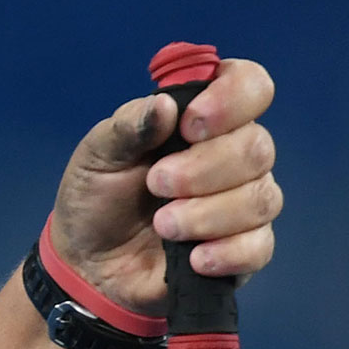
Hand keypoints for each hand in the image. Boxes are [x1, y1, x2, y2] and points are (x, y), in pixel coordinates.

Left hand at [46, 56, 280, 315]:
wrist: (88, 262)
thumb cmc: (97, 197)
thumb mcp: (97, 155)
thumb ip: (129, 126)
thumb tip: (165, 104)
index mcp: (202, 118)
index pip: (251, 86)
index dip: (233, 99)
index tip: (190, 125)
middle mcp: (233, 155)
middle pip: (257, 148)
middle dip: (203, 169)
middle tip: (156, 184)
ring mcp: (243, 203)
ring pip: (260, 198)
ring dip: (207, 213)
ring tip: (162, 225)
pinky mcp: (243, 249)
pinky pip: (259, 246)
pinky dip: (227, 252)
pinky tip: (194, 258)